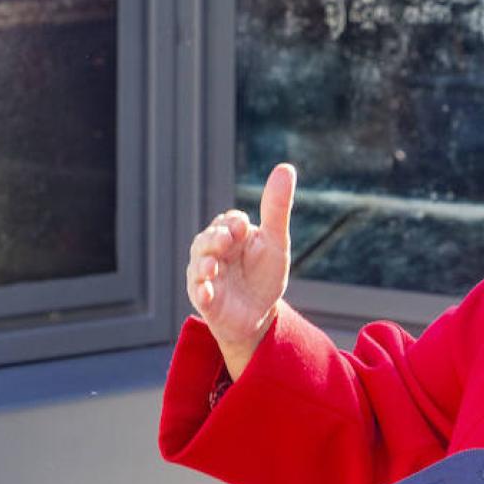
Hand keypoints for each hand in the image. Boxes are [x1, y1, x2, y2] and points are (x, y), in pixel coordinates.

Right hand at [186, 163, 295, 379]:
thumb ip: (277, 208)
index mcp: (232, 235)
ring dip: (204, 264)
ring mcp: (206, 275)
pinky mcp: (204, 299)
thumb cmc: (265, 275)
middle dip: (214, 240)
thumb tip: (286, 168)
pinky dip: (201, 292)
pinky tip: (207, 293)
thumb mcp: (275, 242)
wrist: (259, 315)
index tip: (242, 227)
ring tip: (213, 266)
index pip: (228, 222)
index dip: (233, 223)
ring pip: (198, 264)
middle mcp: (214, 252)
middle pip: (207, 240)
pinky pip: (198, 293)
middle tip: (226, 241)